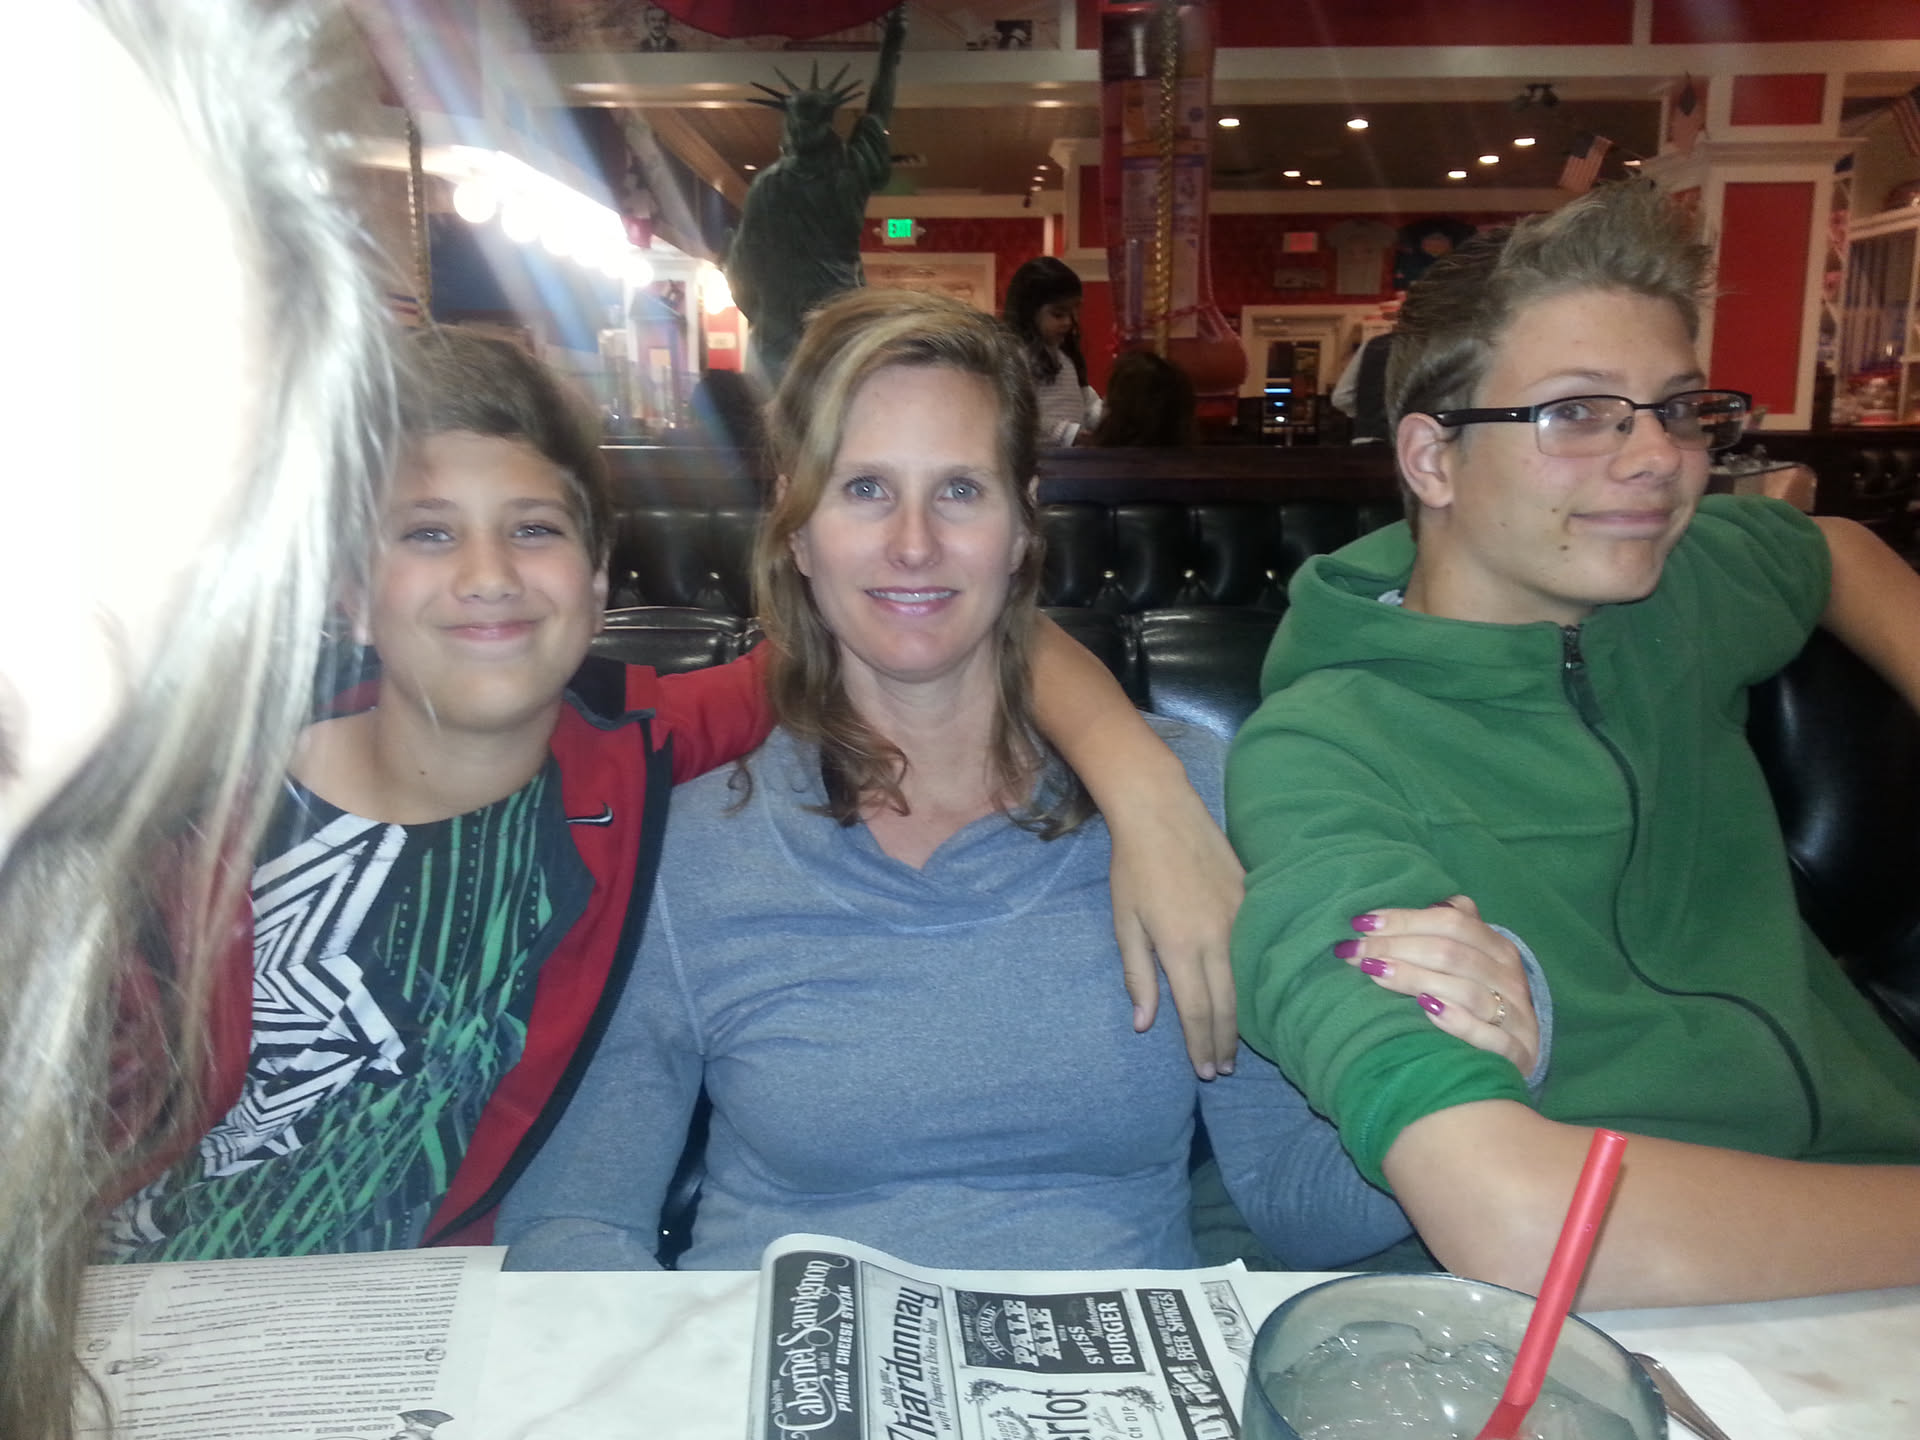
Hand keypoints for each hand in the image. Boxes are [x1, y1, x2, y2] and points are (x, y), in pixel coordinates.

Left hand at [1106, 780, 1244, 1078]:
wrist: (1160, 810)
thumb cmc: (1133, 867)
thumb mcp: (1125, 923)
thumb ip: (1138, 975)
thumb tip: (1144, 1025)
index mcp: (1180, 947)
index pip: (1196, 1011)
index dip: (1202, 1044)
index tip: (1205, 1072)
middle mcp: (1216, 937)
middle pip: (1227, 1003)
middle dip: (1226, 1041)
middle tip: (1224, 1069)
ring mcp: (1239, 917)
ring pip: (1248, 979)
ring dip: (1243, 1014)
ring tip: (1239, 1042)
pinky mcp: (1252, 898)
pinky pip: (1258, 948)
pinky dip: (1255, 977)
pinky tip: (1255, 992)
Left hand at [1337, 895, 1537, 1074]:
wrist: (1514, 1057)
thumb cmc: (1476, 1003)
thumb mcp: (1469, 962)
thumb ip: (1444, 933)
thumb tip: (1400, 911)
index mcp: (1497, 947)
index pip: (1451, 922)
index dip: (1404, 919)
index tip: (1360, 925)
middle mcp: (1510, 977)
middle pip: (1451, 953)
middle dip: (1396, 948)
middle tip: (1355, 953)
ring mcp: (1517, 1016)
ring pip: (1467, 991)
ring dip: (1416, 979)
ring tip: (1375, 974)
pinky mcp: (1520, 1053)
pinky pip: (1491, 1036)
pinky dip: (1458, 1022)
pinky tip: (1427, 1009)